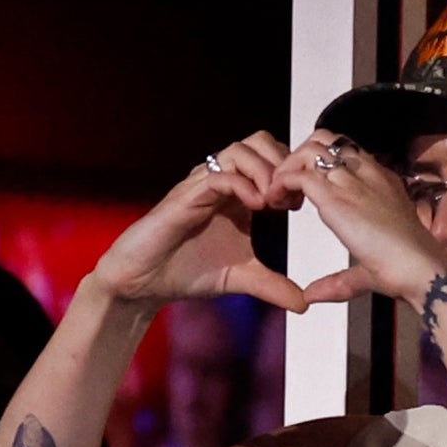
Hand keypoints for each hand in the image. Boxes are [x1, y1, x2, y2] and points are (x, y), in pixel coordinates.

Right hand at [90, 135, 311, 313]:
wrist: (143, 283)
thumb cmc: (185, 272)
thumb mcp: (241, 278)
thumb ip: (272, 285)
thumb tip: (304, 304)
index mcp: (238, 193)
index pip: (271, 157)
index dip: (291, 174)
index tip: (300, 203)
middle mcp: (221, 182)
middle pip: (259, 141)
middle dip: (281, 164)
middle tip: (289, 197)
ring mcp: (202, 185)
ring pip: (239, 150)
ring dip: (264, 171)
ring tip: (273, 202)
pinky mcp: (185, 196)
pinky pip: (218, 175)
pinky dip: (242, 184)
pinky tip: (256, 207)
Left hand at [277, 130, 446, 311]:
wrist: (421, 269)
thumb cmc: (406, 269)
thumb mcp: (366, 269)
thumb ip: (337, 280)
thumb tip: (311, 294)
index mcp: (381, 182)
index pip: (344, 151)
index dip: (317, 163)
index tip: (302, 190)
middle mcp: (367, 174)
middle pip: (324, 139)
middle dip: (298, 157)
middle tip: (286, 187)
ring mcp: (353, 182)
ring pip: (310, 149)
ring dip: (287, 168)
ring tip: (278, 195)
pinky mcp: (337, 197)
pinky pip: (299, 173)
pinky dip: (281, 182)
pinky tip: (276, 202)